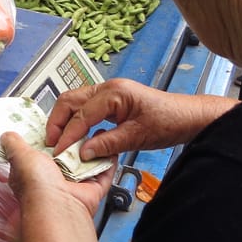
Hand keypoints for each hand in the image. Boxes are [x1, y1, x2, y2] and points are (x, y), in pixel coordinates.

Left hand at [2, 131, 115, 218]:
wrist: (58, 206)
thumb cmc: (37, 185)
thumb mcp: (20, 156)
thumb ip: (14, 144)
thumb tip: (6, 136)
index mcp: (35, 172)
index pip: (42, 152)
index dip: (49, 138)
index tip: (58, 123)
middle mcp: (55, 180)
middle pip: (67, 155)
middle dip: (73, 141)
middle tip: (81, 124)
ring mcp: (74, 185)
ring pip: (86, 163)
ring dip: (92, 149)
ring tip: (97, 131)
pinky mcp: (92, 190)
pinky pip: (103, 174)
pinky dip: (108, 162)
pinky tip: (110, 150)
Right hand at [46, 78, 239, 158]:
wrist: (189, 117)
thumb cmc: (169, 122)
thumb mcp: (137, 137)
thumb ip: (107, 144)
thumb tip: (82, 153)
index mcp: (114, 93)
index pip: (81, 114)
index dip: (67, 135)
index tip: (58, 152)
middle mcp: (108, 88)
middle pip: (69, 100)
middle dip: (57, 122)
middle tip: (52, 144)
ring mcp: (109, 93)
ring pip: (75, 102)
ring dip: (64, 120)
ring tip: (59, 141)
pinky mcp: (112, 101)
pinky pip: (86, 108)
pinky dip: (77, 121)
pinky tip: (77, 137)